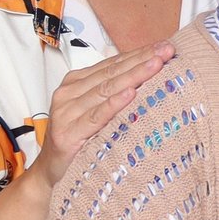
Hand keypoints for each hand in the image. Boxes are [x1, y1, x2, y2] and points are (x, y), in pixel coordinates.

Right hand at [35, 42, 173, 189]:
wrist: (52, 173)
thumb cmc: (79, 140)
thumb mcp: (97, 111)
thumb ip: (115, 92)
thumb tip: (152, 73)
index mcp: (77, 82)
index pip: (113, 63)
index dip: (139, 54)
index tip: (165, 46)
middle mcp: (69, 93)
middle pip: (112, 73)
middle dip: (142, 60)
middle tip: (167, 50)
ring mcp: (66, 112)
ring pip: (106, 90)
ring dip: (133, 75)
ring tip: (155, 64)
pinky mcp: (67, 133)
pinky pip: (95, 117)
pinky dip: (113, 104)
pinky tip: (130, 94)